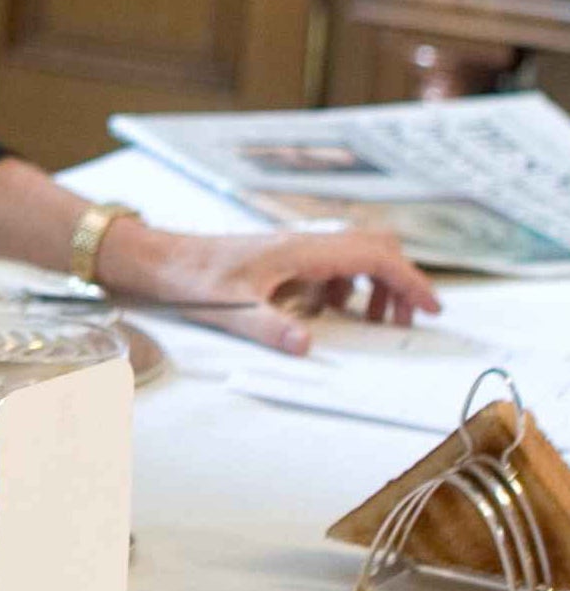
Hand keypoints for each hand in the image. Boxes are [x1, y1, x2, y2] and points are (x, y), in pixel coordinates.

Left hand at [109, 222, 440, 355]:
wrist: (157, 260)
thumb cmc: (190, 278)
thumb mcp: (229, 307)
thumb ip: (268, 327)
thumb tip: (306, 348)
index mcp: (301, 250)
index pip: (374, 255)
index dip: (409, 280)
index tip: (433, 307)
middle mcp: (304, 243)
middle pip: (374, 249)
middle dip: (398, 282)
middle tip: (405, 322)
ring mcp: (293, 248)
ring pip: (354, 256)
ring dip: (373, 286)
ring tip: (375, 322)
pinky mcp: (281, 258)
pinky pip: (330, 266)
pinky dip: (344, 287)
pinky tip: (331, 313)